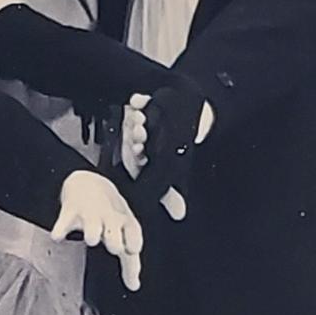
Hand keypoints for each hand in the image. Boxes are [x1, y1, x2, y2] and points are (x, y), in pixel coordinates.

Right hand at [52, 170, 142, 289]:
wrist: (88, 183)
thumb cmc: (110, 215)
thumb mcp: (124, 232)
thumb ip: (130, 262)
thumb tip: (134, 287)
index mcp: (124, 223)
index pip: (133, 233)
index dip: (133, 242)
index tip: (131, 250)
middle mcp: (108, 218)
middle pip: (113, 232)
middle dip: (114, 240)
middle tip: (113, 247)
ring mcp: (89, 214)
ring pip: (92, 224)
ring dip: (92, 232)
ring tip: (91, 239)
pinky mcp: (70, 211)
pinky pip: (64, 220)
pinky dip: (60, 229)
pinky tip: (58, 237)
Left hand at [122, 92, 186, 216]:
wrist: (183, 127)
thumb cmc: (170, 156)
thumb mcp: (171, 176)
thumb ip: (171, 195)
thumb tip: (179, 214)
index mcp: (139, 157)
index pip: (136, 156)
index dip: (137, 152)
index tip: (140, 149)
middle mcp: (136, 140)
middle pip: (132, 137)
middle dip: (135, 134)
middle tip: (140, 130)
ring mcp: (137, 122)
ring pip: (132, 121)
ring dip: (135, 118)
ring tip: (140, 116)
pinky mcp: (142, 107)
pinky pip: (136, 103)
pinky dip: (137, 100)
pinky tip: (138, 100)